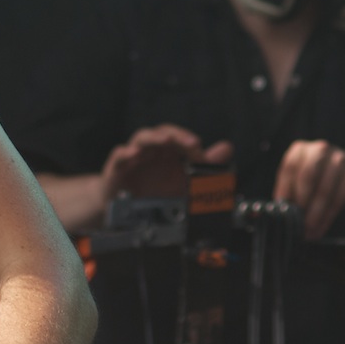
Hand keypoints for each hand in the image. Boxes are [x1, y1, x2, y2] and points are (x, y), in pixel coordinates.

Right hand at [102, 124, 233, 201]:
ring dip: (153, 138)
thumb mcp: (185, 180)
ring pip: (141, 138)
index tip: (200, 149)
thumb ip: (206, 165)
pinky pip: (119, 156)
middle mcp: (151, 149)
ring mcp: (133, 156)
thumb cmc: (157, 190)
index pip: (178, 136)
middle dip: (177, 135)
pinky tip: (134, 155)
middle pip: (162, 132)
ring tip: (165, 140)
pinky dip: (126, 153)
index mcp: (167, 150)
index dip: (189, 139)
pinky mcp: (116, 168)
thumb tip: (227, 147)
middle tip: (192, 143)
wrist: (128, 211)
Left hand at [272, 139, 344, 239]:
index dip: (284, 190)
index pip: (289, 168)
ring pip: (323, 192)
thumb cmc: (323, 177)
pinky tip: (320, 228)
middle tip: (297, 222)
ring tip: (308, 231)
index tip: (282, 209)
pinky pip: (337, 200)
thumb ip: (292, 188)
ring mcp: (338, 160)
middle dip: (301, 203)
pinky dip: (326, 218)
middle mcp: (319, 150)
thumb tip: (279, 211)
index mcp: (301, 149)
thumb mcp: (306, 175)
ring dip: (314, 215)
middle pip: (307, 179)